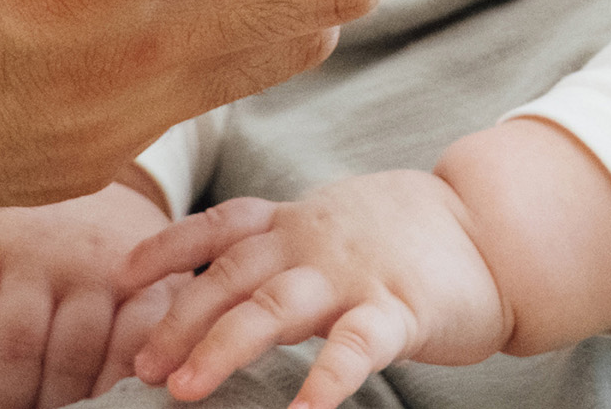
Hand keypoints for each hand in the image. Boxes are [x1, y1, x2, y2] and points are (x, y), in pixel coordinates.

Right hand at [0, 178, 176, 407]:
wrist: (52, 172)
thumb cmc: (105, 254)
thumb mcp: (149, 280)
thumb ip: (150, 333)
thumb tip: (147, 387)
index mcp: (139, 272)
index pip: (130, 346)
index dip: (107, 389)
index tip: (93, 400)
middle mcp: (86, 257)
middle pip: (70, 354)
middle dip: (54, 401)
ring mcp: (30, 249)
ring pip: (17, 342)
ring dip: (11, 390)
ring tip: (13, 401)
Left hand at [122, 176, 507, 408]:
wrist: (491, 227)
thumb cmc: (397, 234)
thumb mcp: (328, 222)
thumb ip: (273, 247)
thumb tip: (199, 292)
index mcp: (294, 221)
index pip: (219, 226)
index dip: (167, 247)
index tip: (119, 277)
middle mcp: (314, 241)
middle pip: (233, 276)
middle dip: (181, 319)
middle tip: (140, 365)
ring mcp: (354, 274)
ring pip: (277, 308)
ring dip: (226, 347)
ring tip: (186, 389)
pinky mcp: (399, 310)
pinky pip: (356, 348)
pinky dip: (325, 381)